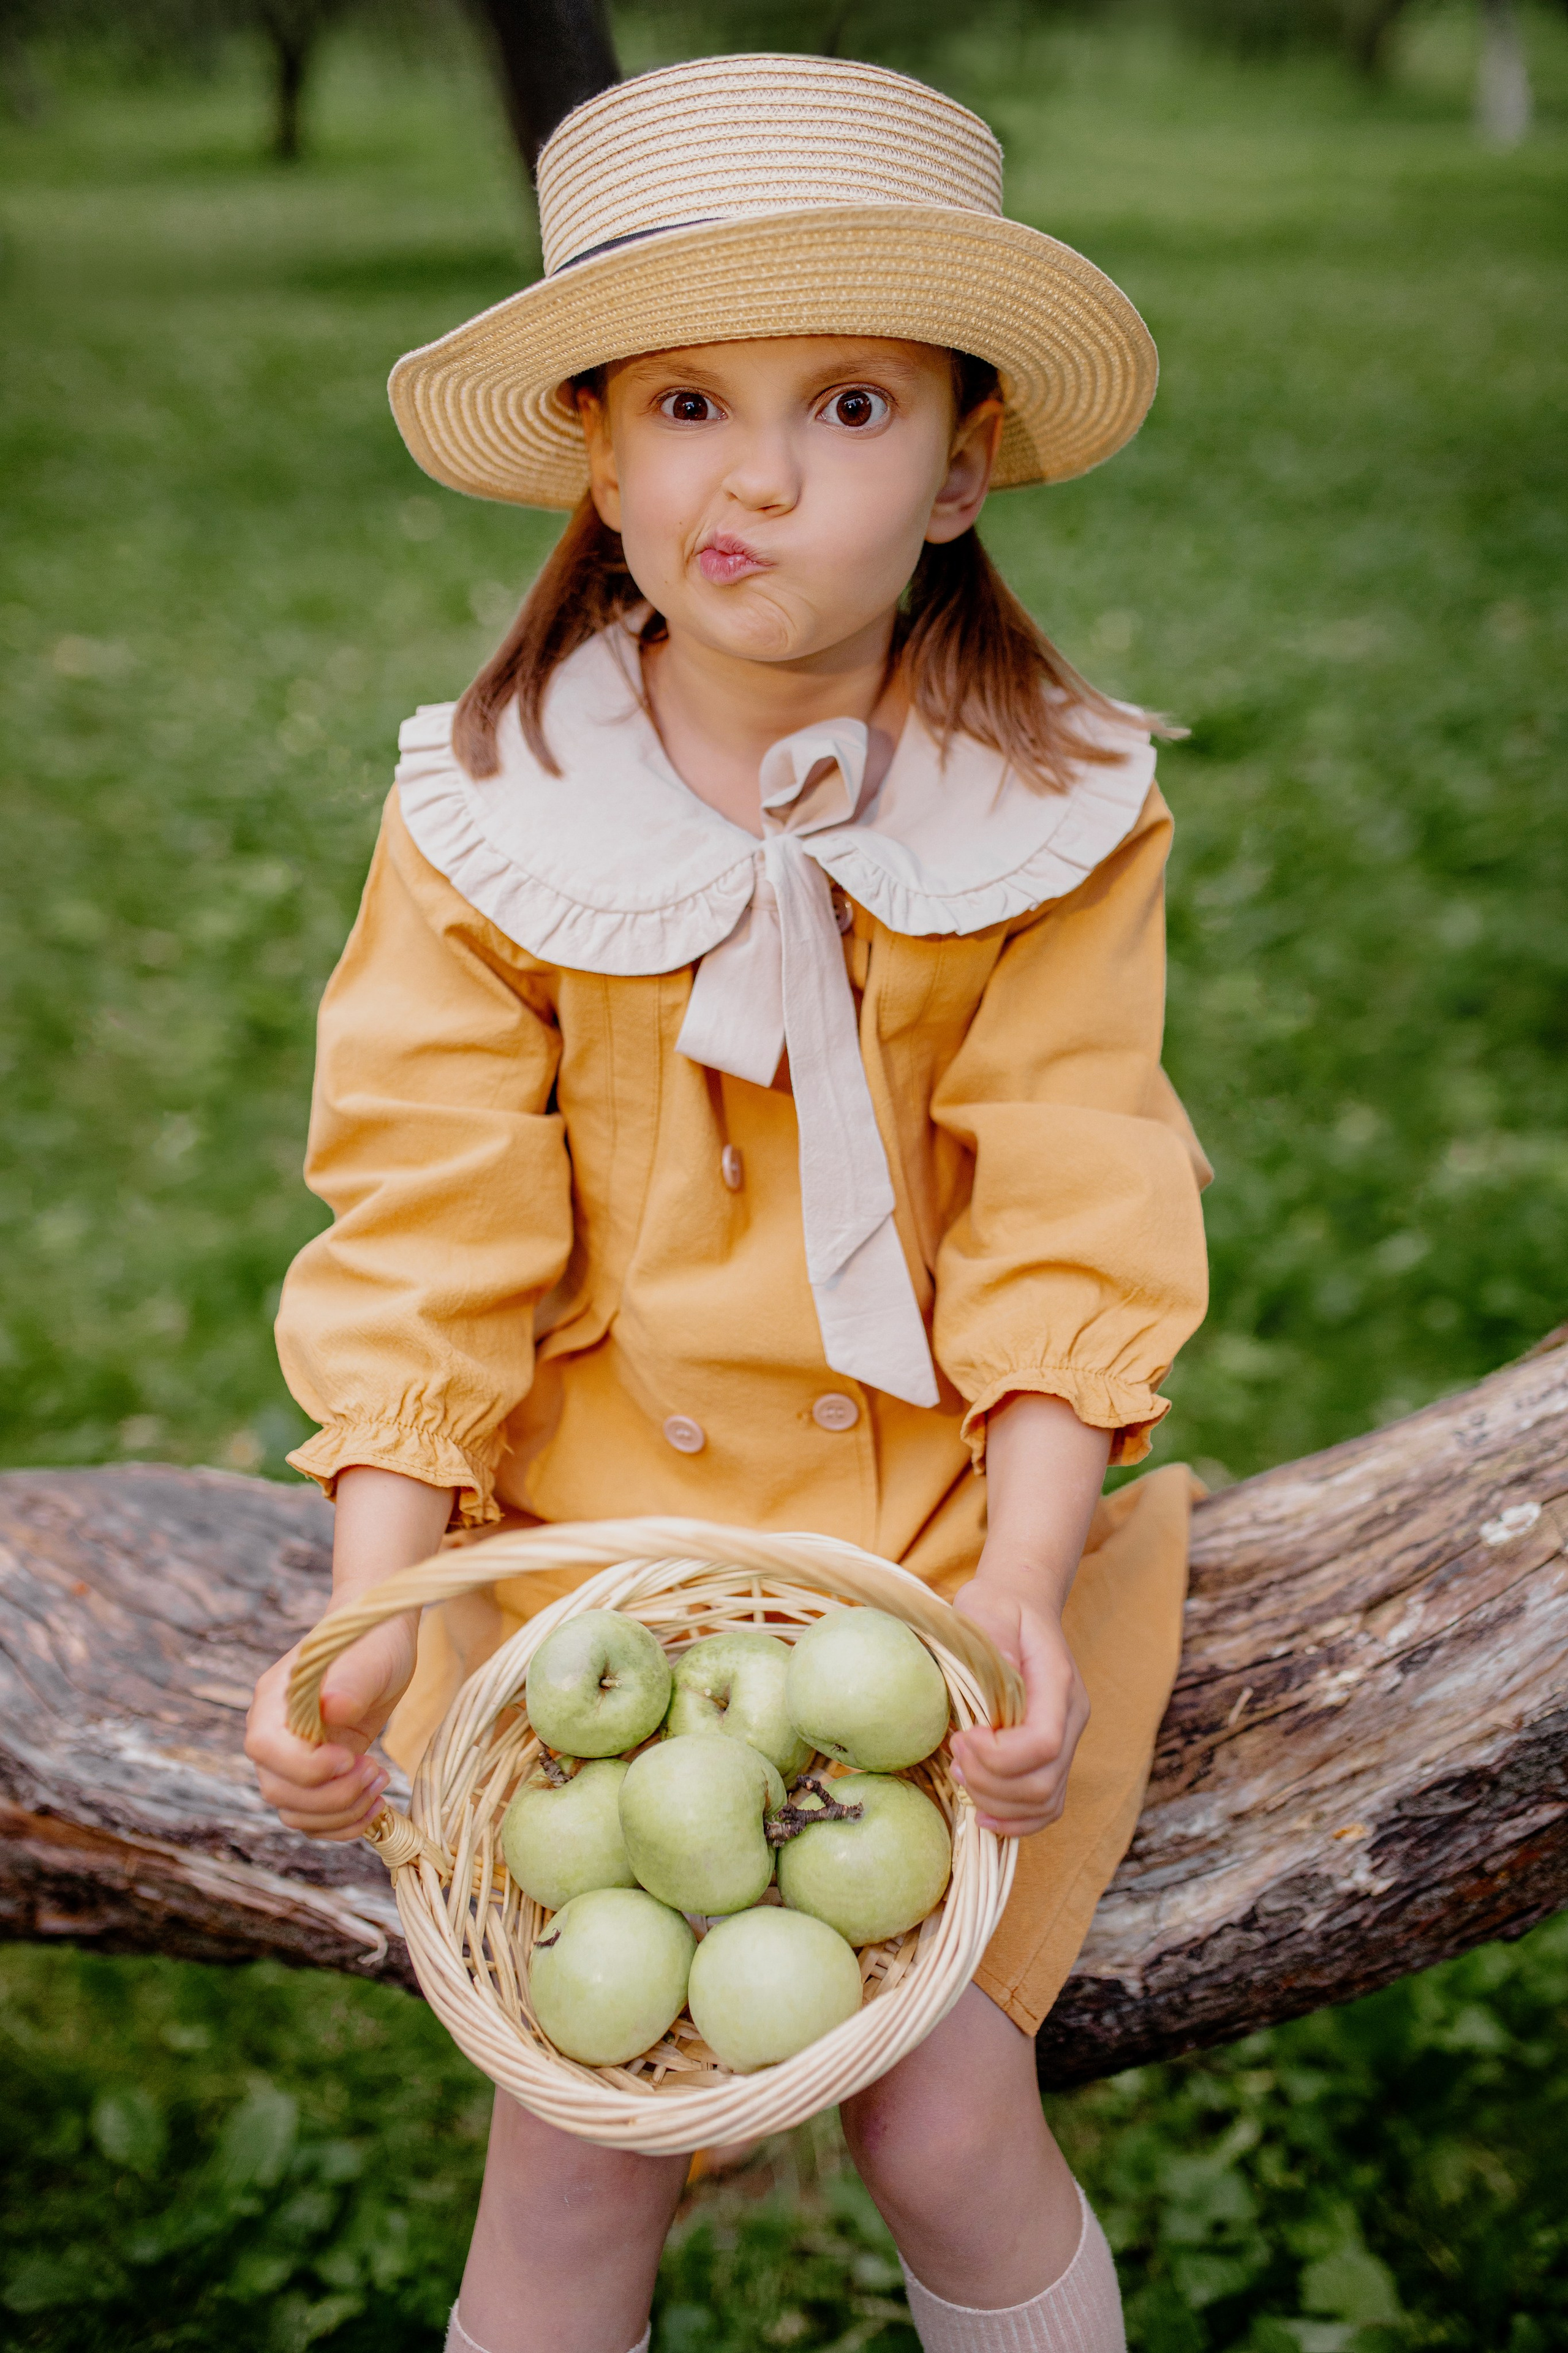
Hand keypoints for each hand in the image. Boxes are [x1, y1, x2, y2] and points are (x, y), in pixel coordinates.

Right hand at [245, 1465, 453, 1841]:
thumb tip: (332, 1710)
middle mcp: (274, 1733)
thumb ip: (351, 1682)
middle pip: (278, 1789)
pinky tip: (375, 1805)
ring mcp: (293, 1757)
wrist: (379, 1639)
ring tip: (380, 1785)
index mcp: (275, 1699)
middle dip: (332, 1795)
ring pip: (294, 1812)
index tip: (352, 1757)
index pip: (266, 1749)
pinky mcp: (316, 1775)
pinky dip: (342, 1824)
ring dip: (340, 1813)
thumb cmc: (373, 1639)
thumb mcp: (372, 1656)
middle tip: (377, 1773)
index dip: (307, 1766)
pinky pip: (314, 1818)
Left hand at [947, 1580, 1088, 1838]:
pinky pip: (1046, 1806)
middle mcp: (1071, 1718)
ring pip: (1045, 1802)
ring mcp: (1067, 1740)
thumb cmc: (999, 1607)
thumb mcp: (986, 1606)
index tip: (963, 1736)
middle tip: (954, 1755)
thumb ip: (991, 1638)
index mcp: (1057, 1684)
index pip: (1043, 1742)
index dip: (998, 1755)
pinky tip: (981, 1812)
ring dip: (996, 1802)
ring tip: (960, 1774)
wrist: (1022, 1605)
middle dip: (989, 1782)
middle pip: (1043, 1783)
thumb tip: (993, 1671)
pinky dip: (1014, 1820)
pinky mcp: (1053, 1756)